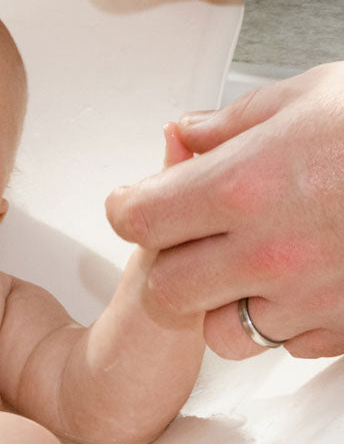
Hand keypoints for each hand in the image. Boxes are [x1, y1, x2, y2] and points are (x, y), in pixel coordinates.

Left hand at [105, 64, 343, 358]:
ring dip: (224, 302)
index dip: (130, 209)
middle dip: (168, 263)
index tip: (136, 201)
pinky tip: (305, 279)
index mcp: (239, 188)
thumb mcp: (301, 98)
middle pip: (166, 291)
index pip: (137, 222)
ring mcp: (312, 300)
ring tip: (248, 263)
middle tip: (187, 236)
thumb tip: (184, 136)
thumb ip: (227, 124)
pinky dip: (286, 320)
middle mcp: (268, 254)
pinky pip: (291, 345)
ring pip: (224, 333)